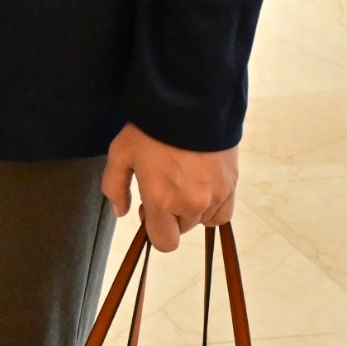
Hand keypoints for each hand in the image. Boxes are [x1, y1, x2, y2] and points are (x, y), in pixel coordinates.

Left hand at [100, 124, 238, 251]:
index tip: (148, 208)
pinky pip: (222, 213)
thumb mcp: (120, 153)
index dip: (154, 229)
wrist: (190, 103)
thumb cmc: (151, 129)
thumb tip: (121, 213)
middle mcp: (191, 205)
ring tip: (183, 180)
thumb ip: (115, 187)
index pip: (164, 242)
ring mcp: (215, 196)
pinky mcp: (231, 185)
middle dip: (170, 214)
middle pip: (181, 229)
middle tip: (164, 186)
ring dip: (191, 209)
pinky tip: (202, 188)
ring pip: (202, 220)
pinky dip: (212, 207)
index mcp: (162, 201)